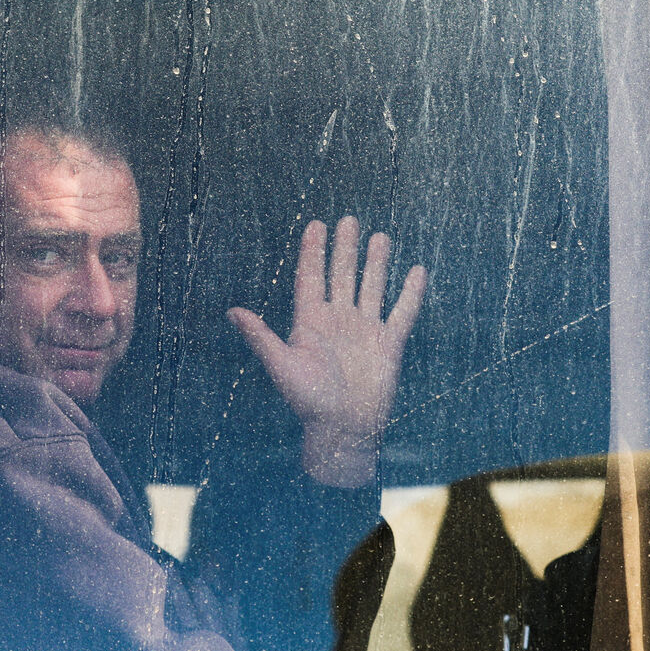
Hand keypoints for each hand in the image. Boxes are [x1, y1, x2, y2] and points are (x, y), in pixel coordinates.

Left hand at [228, 216, 425, 486]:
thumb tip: (232, 311)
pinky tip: (416, 271)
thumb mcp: (282, 366)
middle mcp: (338, 321)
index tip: (316, 224)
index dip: (313, 252)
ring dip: (375, 263)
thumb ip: (261, 337)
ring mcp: (364, 331)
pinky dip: (410, 293)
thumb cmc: (308, 402)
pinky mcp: (388, 344)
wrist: (344, 430)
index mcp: (311, 323)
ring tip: (379, 237)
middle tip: (349, 220)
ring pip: (371, 288)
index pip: (311, 278)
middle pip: (341, 276)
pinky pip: (402, 313)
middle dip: (345, 249)